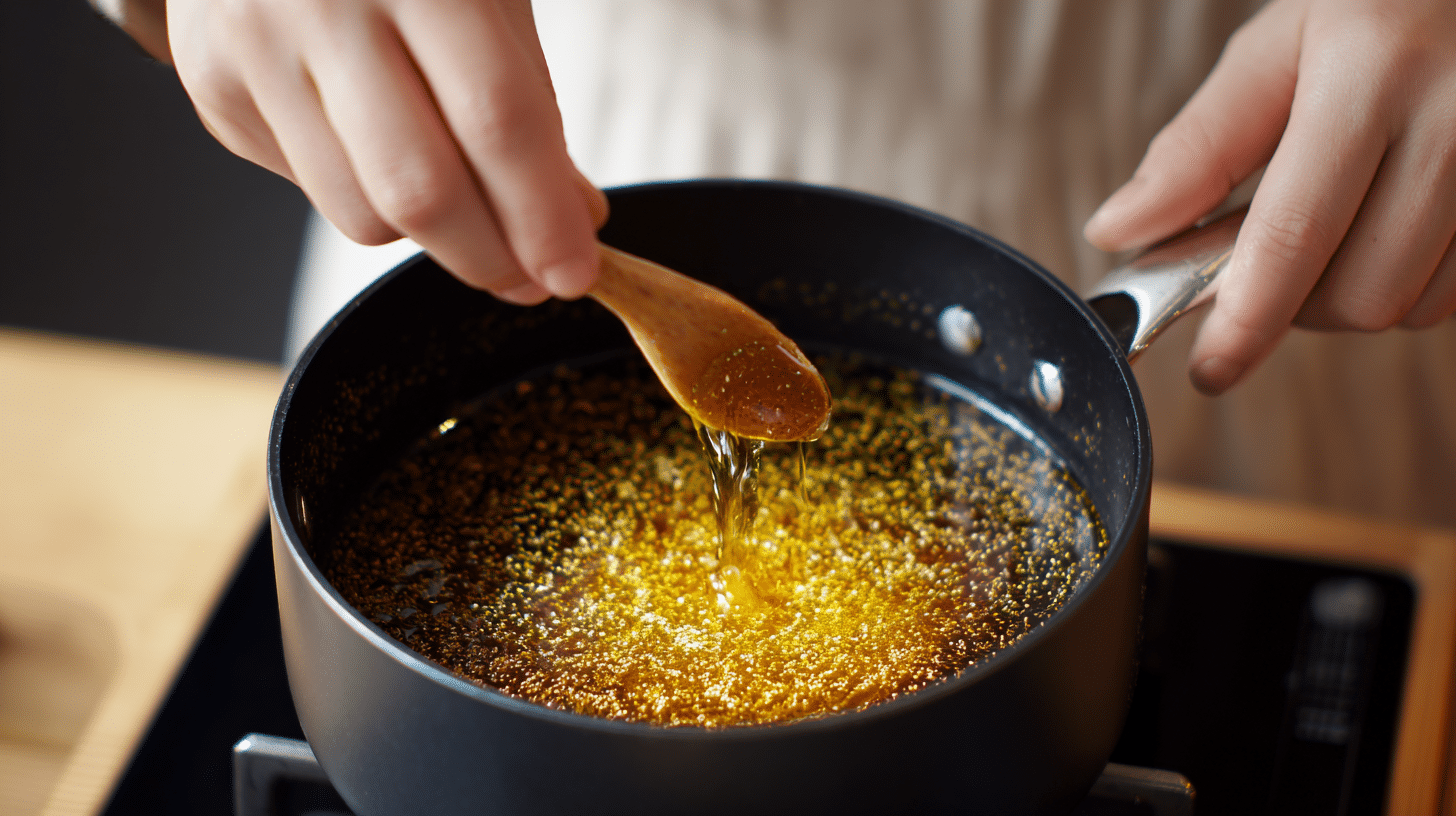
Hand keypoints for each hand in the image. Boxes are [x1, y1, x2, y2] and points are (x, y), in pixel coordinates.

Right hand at [167, 0, 606, 304]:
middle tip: (530, 277)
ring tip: (460, 193)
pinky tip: (377, 139)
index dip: (543, 215)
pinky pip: (313, 190)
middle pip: (421, 191)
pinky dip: (366, 192)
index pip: (497, 121)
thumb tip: (572, 220)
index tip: (574, 271)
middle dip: (490, 259)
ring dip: (431, 235)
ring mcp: (253, 47)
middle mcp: (322, 4)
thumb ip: (531, 105)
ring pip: (361, 214)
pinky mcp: (214, 86)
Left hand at [1084, 0, 1455, 394]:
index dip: (1244, 323)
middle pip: (1360, 294)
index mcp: (1373, 70)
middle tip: (1268, 260)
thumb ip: (1199, 146)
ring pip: (1414, 304)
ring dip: (1352, 295)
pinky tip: (1388, 226)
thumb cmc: (1375, 4)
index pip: (1294, 237)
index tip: (1210, 369)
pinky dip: (1410, 281)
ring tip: (1335, 226)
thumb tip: (1119, 231)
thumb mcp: (1276, 45)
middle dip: (1295, 305)